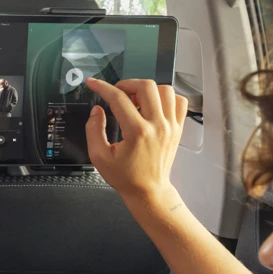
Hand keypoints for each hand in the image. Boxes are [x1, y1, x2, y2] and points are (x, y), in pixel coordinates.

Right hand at [83, 78, 187, 206]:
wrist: (148, 190)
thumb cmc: (125, 177)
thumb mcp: (99, 157)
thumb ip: (94, 130)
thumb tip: (97, 110)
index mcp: (137, 133)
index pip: (119, 99)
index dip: (103, 87)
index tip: (93, 83)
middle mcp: (157, 126)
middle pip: (146, 87)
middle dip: (128, 84)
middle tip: (118, 92)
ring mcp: (171, 126)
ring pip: (165, 90)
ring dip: (148, 90)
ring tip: (136, 100)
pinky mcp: (178, 128)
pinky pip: (179, 101)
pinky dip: (167, 97)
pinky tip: (154, 105)